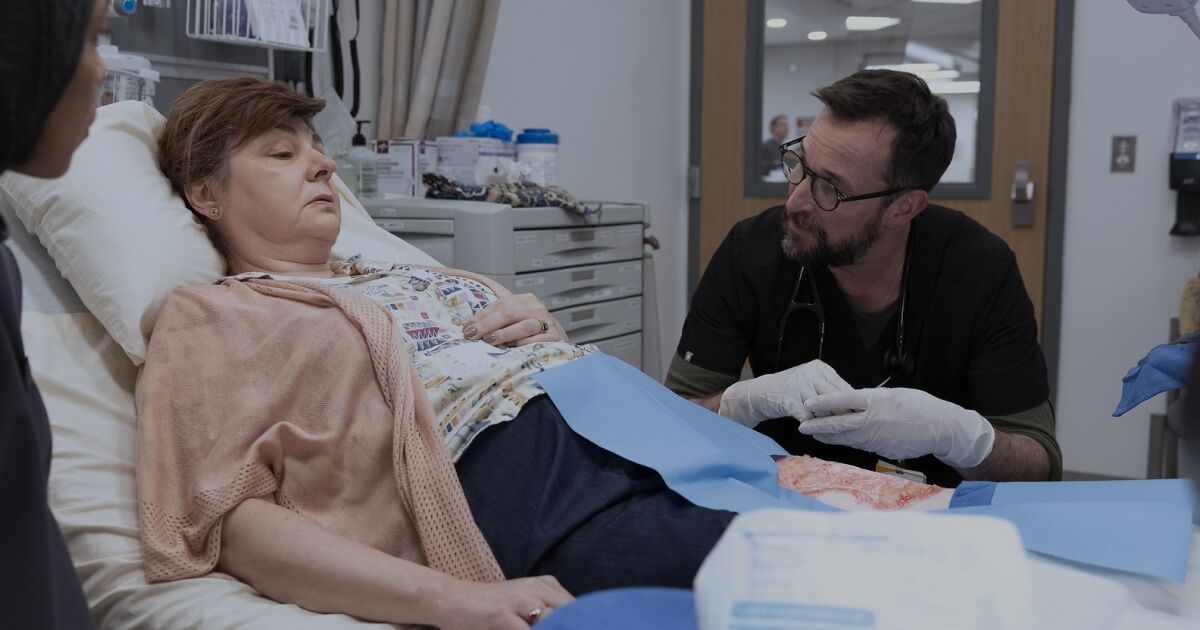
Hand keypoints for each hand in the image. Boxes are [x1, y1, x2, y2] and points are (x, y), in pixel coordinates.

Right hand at [432, 575, 573, 629]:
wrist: (453, 599)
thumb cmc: (493, 608)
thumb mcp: (526, 603)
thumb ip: (549, 612)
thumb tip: (574, 621)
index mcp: (546, 585)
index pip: (579, 607)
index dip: (586, 622)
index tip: (591, 626)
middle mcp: (536, 588)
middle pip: (571, 613)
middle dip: (575, 626)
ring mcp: (519, 601)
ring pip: (554, 622)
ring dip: (557, 629)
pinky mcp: (502, 617)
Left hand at [463, 293, 567, 346]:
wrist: (558, 341)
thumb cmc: (531, 333)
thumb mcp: (514, 321)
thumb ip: (496, 321)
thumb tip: (469, 328)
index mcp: (524, 300)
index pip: (499, 305)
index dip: (481, 317)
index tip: (467, 329)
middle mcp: (536, 308)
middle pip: (509, 313)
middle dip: (488, 325)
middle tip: (473, 335)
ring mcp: (547, 322)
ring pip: (524, 325)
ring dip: (505, 334)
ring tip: (489, 341)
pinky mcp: (555, 337)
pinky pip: (539, 340)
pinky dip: (526, 343)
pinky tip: (513, 348)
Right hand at [717, 360, 851, 427]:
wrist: (761, 393)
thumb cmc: (791, 391)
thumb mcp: (812, 383)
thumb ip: (830, 389)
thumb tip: (855, 403)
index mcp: (820, 368)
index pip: (842, 387)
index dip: (850, 404)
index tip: (858, 416)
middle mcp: (810, 374)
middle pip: (834, 399)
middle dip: (841, 415)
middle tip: (848, 427)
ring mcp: (799, 385)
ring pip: (822, 410)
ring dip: (826, 423)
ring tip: (830, 430)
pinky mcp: (789, 399)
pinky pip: (807, 418)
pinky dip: (812, 426)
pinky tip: (813, 430)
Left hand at [799, 388, 995, 468]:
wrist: (941, 429)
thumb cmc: (920, 406)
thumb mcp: (894, 394)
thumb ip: (873, 399)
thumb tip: (856, 402)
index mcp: (875, 401)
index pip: (842, 400)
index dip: (823, 402)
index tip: (808, 403)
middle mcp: (872, 420)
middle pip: (838, 424)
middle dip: (817, 426)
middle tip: (802, 426)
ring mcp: (876, 437)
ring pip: (846, 438)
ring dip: (828, 437)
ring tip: (814, 434)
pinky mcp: (881, 450)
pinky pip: (860, 446)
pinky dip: (847, 443)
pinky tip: (838, 441)